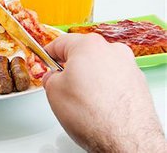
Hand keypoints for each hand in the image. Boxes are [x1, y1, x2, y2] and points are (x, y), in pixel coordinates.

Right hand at [43, 33, 165, 152]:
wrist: (125, 139)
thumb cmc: (93, 115)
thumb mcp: (53, 91)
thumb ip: (50, 77)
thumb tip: (54, 78)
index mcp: (88, 45)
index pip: (60, 43)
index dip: (48, 54)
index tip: (45, 62)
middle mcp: (112, 51)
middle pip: (83, 53)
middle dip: (70, 68)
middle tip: (61, 85)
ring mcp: (128, 66)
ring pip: (100, 67)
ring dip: (89, 79)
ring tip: (81, 100)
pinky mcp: (138, 83)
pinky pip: (114, 80)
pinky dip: (104, 89)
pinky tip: (97, 105)